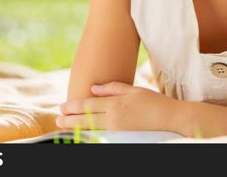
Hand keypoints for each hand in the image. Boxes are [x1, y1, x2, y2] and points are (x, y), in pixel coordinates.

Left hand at [57, 82, 177, 131]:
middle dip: (70, 119)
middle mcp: (114, 117)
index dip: (73, 106)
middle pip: (86, 118)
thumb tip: (93, 88)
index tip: (62, 107)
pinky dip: (89, 134)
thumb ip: (112, 88)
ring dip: (76, 127)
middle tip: (57, 119)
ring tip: (64, 126)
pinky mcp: (122, 137)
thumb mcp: (133, 90)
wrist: (169, 118)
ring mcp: (118, 129)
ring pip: (91, 128)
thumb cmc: (153, 101)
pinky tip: (82, 133)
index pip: (89, 105)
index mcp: (116, 103)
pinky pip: (101, 135)